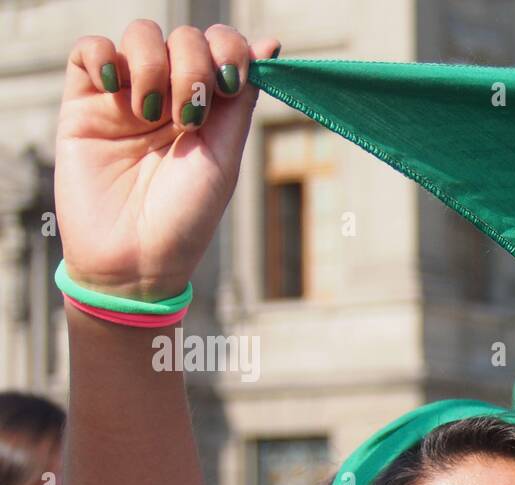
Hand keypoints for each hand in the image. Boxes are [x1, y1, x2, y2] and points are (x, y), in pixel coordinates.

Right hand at [54, 21, 277, 298]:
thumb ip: (241, 101)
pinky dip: (103, 57)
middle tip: (188, 115)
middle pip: (184, 37)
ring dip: (152, 65)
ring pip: (140, 36)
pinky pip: (88, 51)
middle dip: (192, 66)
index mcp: (209, 107)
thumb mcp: (224, 158)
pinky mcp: (84, 104)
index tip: (228, 83)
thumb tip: (270, 45)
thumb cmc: (186, 219)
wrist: (134, 259)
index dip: (227, 49)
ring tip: (151, 114)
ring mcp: (126, 97)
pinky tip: (116, 91)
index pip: (219, 46)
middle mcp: (169, 96)